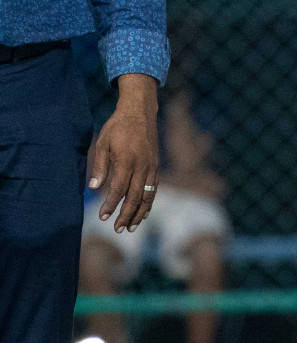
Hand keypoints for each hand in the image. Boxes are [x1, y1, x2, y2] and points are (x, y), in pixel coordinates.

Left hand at [89, 74, 159, 232]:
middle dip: (126, 215)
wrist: (140, 112)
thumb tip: (94, 188)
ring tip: (131, 227)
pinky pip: (154, 188)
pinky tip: (143, 212)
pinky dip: (149, 202)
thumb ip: (100, 166)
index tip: (102, 217)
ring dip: (139, 213)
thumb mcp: (102, 143)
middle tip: (117, 230)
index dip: (110, 205)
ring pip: (147, 195)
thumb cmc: (117, 127)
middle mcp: (142, 166)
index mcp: (127, 160)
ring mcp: (152, 166)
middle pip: (135, 197)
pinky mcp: (156, 165)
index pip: (118, 189)